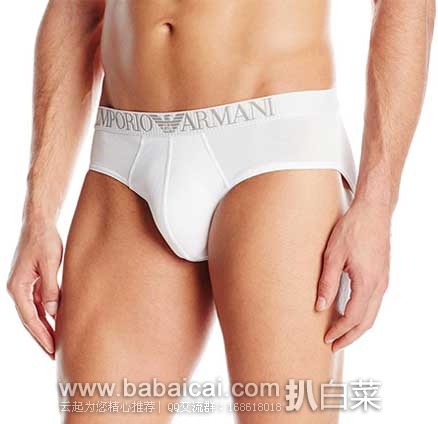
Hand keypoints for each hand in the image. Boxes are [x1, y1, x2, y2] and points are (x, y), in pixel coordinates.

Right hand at [7, 221, 62, 357]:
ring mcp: (23, 286)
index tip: (52, 350)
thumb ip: (51, 288)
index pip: (30, 318)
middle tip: (54, 354)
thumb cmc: (44, 240)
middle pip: (30, 319)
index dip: (42, 335)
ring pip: (34, 313)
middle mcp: (17, 289)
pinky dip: (46, 314)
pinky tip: (56, 322)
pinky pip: (38, 303)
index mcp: (17, 287)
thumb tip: (53, 313)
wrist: (39, 223)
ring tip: (56, 343)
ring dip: (44, 327)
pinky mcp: (31, 281)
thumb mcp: (49, 264)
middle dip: (42, 337)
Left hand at [315, 199, 390, 350]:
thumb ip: (326, 283)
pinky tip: (350, 313)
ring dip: (357, 327)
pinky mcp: (382, 275)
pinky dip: (363, 315)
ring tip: (340, 334)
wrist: (373, 212)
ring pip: (372, 314)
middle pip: (366, 322)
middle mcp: (379, 285)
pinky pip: (374, 303)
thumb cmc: (352, 229)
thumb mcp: (333, 255)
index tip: (327, 338)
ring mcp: (383, 281)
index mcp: (367, 282)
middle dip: (350, 336)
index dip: (340, 331)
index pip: (353, 317)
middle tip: (333, 345)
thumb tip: (319, 305)